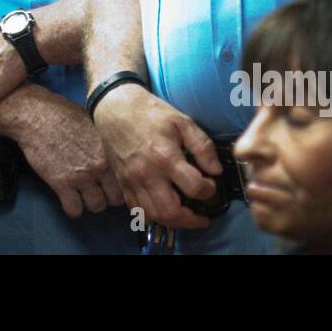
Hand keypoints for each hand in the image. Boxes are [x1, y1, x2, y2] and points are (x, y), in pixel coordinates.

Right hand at [12, 92, 123, 217]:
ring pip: (97, 206)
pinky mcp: (61, 184)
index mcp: (110, 149)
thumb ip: (106, 140)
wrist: (36, 115)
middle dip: (108, 196)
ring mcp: (81, 177)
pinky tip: (69, 198)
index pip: (127, 179)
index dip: (121, 183)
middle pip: (115, 198)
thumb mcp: (94, 120)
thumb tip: (113, 149)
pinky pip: (74, 210)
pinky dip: (73, 208)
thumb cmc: (64, 113)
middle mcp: (100, 166)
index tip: (113, 183)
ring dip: (91, 203)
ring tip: (84, 194)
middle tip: (99, 190)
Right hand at [92, 84, 220, 229]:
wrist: (115, 107)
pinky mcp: (122, 184)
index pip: (194, 188)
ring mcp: (132, 181)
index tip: (211, 185)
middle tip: (202, 217)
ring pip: (153, 216)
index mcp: (165, 157)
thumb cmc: (151, 112)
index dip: (209, 191)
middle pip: (171, 212)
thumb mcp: (183, 121)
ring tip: (184, 216)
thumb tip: (216, 171)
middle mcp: (147, 174)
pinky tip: (163, 209)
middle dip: (191, 220)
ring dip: (172, 222)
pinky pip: (137, 210)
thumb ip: (202, 146)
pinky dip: (152, 216)